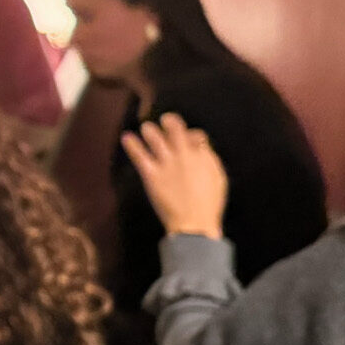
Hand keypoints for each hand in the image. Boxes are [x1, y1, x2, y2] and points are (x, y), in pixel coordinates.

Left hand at [122, 112, 227, 238]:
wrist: (194, 225)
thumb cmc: (208, 206)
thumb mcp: (218, 179)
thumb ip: (209, 161)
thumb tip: (202, 148)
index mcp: (203, 157)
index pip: (196, 134)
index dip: (191, 134)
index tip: (187, 137)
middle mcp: (184, 155)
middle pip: (175, 128)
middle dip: (170, 121)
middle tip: (165, 119)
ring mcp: (167, 164)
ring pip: (155, 137)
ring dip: (149, 130)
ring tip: (146, 128)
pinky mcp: (151, 174)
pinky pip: (139, 154)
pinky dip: (132, 144)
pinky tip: (126, 137)